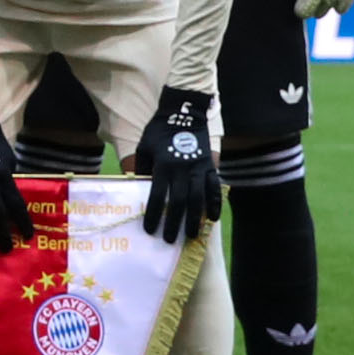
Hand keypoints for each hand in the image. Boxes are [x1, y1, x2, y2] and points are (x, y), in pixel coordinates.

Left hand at [132, 87, 220, 245]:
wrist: (183, 114)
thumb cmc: (158, 132)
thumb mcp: (144, 148)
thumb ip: (142, 169)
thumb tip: (138, 193)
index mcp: (163, 164)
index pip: (157, 195)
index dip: (153, 214)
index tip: (149, 230)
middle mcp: (182, 168)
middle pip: (179, 201)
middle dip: (174, 223)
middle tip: (169, 240)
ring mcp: (199, 167)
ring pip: (199, 198)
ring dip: (195, 218)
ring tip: (191, 235)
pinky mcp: (210, 166)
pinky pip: (215, 188)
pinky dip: (215, 203)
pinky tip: (213, 218)